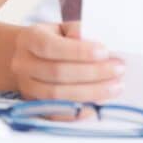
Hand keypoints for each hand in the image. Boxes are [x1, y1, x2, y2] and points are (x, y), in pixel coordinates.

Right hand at [10, 22, 124, 101]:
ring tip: (115, 87)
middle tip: (118, 70)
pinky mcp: (34, 105)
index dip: (79, 51)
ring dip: (90, 92)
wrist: (26, 57)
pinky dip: (78, 112)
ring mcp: (27, 87)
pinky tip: (97, 106)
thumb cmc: (51, 40)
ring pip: (58, 95)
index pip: (52, 47)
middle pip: (57, 72)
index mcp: (30, 39)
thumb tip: (96, 46)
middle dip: (93, 73)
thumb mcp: (62, 29)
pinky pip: (57, 114)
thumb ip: (78, 32)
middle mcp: (23, 64)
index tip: (104, 52)